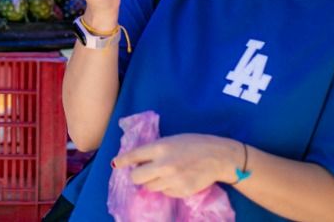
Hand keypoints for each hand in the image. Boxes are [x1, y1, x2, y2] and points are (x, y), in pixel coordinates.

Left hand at [112, 134, 238, 197]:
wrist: (217, 157)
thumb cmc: (194, 144)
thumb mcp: (171, 140)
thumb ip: (155, 150)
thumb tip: (137, 160)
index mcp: (160, 148)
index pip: (134, 155)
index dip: (123, 161)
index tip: (116, 164)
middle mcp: (164, 165)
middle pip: (137, 177)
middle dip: (137, 175)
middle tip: (143, 172)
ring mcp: (172, 180)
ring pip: (150, 187)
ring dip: (153, 182)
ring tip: (165, 174)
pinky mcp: (181, 191)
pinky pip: (164, 193)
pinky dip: (166, 188)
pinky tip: (176, 179)